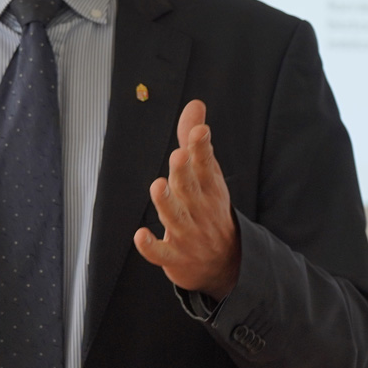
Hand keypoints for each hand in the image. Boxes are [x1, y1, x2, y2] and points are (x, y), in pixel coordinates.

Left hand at [133, 99, 240, 299]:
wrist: (226, 263)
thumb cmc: (210, 210)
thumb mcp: (209, 176)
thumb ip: (195, 141)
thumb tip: (195, 104)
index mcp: (209, 189)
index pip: (206, 166)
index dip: (202, 148)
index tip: (199, 132)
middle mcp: (199, 210)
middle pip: (190, 189)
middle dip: (183, 172)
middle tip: (178, 155)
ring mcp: (188, 234)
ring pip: (175, 217)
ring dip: (167, 202)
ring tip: (158, 186)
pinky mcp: (175, 256)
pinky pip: (162, 253)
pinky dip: (151, 246)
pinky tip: (140, 235)